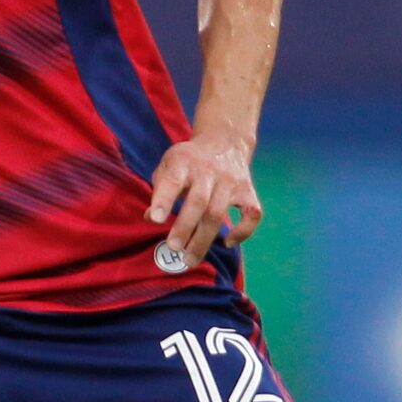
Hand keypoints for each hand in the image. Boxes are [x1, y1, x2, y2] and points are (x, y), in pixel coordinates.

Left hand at [146, 134, 260, 267]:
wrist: (224, 142)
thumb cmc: (189, 161)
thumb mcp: (169, 165)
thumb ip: (159, 190)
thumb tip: (150, 218)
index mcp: (184, 162)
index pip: (173, 180)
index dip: (164, 200)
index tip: (156, 219)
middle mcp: (209, 171)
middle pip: (198, 202)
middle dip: (185, 227)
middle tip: (173, 248)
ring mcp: (231, 181)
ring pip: (218, 212)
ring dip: (204, 239)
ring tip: (190, 259)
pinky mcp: (248, 191)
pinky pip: (251, 214)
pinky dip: (243, 231)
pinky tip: (228, 242)